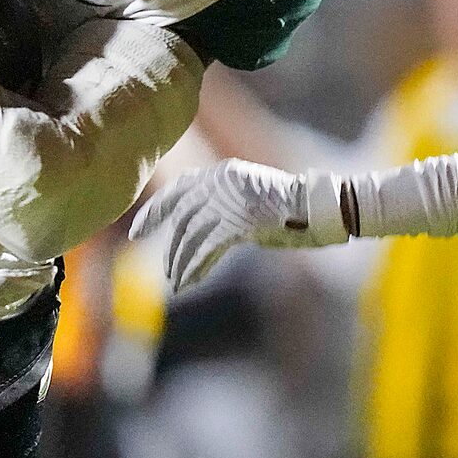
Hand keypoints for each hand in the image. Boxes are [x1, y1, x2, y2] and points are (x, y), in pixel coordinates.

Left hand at [131, 159, 346, 288]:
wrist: (320, 208)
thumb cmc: (294, 211)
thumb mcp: (254, 203)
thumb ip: (228, 211)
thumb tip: (204, 233)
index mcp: (223, 174)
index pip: (180, 188)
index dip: (157, 210)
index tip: (138, 231)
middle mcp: (220, 182)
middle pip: (181, 214)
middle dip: (167, 244)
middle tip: (163, 271)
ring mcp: (228, 200)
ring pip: (190, 235)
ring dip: (181, 262)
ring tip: (177, 283)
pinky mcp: (237, 221)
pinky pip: (206, 248)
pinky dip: (195, 267)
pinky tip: (187, 283)